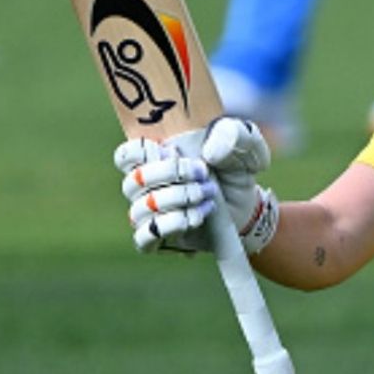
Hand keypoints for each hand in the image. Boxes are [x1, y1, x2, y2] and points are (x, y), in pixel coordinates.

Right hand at [114, 118, 278, 254]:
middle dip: (172, 175)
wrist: (247, 206)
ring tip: (208, 196)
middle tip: (204, 174)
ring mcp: (149, 214)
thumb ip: (231, 134)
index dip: (141, 152)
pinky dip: (170, 226)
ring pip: (141, 209)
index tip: (173, 151)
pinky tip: (195, 218)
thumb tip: (209, 152)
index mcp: (155, 158)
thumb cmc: (235, 170)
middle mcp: (145, 186)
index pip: (126, 155)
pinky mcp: (157, 239)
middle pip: (134, 181)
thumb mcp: (244, 144)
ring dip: (177, 200)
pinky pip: (144, 237)